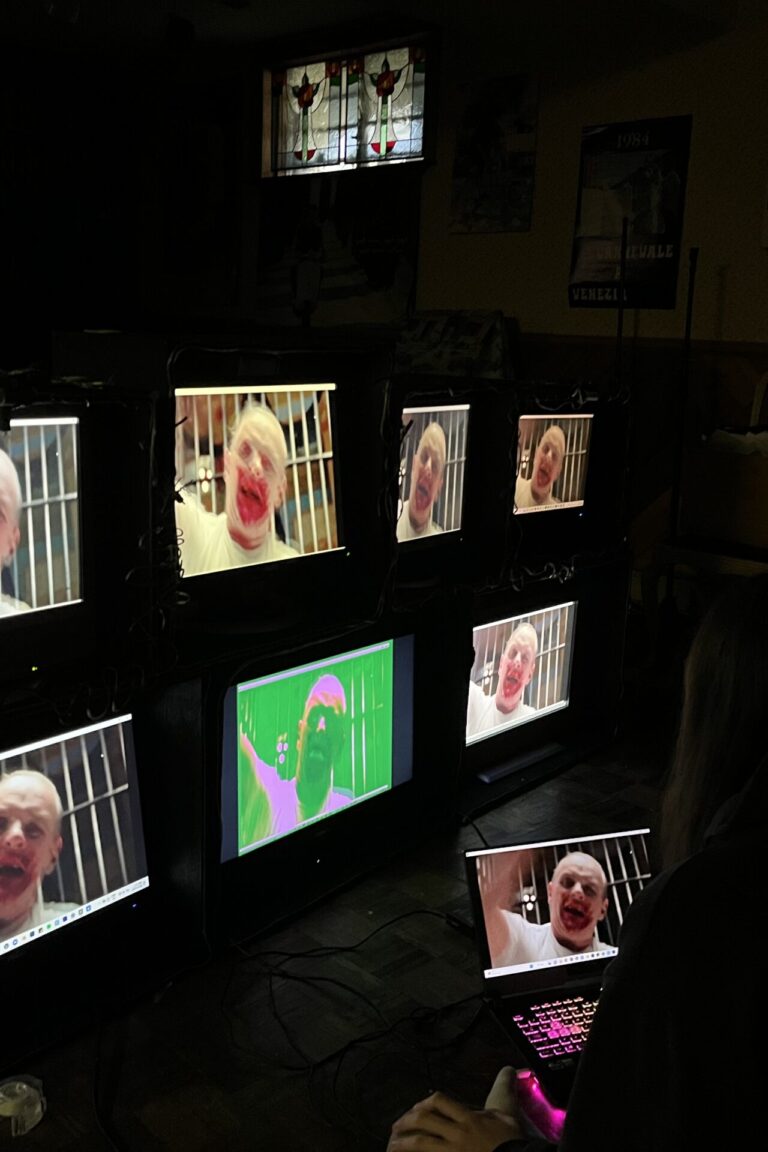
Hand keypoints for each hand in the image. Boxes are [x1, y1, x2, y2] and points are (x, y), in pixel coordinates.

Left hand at [387, 1090, 524, 1150]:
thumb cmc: (511, 1141)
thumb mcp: (508, 1111)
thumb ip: (504, 1088)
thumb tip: (509, 1069)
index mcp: (468, 1118)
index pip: (439, 1101)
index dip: (424, 1103)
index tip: (418, 1108)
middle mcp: (458, 1133)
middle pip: (425, 1121)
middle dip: (407, 1122)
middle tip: (397, 1127)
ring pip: (421, 1144)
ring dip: (403, 1143)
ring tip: (392, 1146)